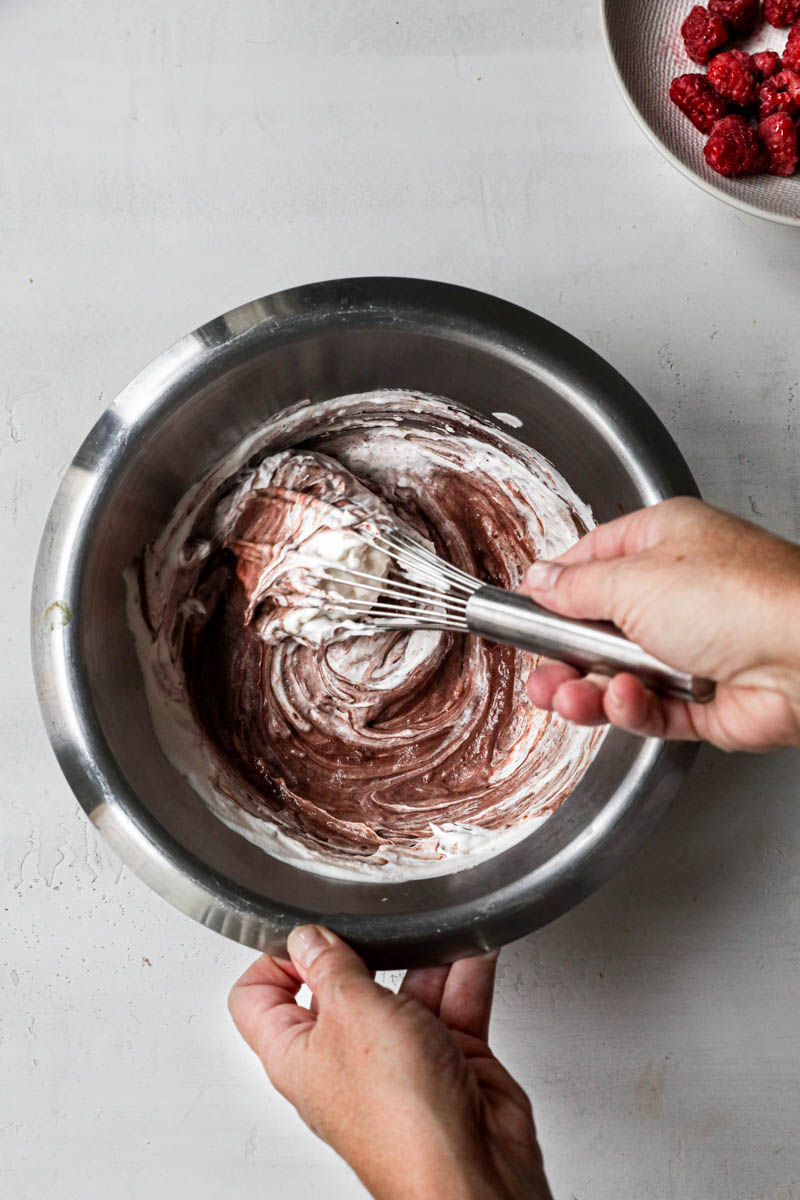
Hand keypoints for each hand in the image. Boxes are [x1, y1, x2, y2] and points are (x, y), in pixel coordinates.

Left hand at [229, 926, 550, 1199]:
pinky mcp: (447, 1060)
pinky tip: (473, 946)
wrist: (473, 1169)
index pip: (258, 999)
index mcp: (297, 1054)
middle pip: (338, 987)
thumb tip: (310, 937)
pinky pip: (452, 1003)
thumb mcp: (353, 1011)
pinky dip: (464, 974)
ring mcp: (397, 1060)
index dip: (273, 959)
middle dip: (361, 949)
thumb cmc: (401, 1118)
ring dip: (424, 957)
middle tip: (374, 922)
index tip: (305, 933)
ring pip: (404, 990)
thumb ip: (331, 965)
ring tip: (433, 928)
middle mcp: (344, 1058)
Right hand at [520, 497, 799, 751]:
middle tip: (541, 674)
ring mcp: (694, 649)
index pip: (595, 560)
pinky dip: (632, 710)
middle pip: (600, 628)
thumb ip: (576, 587)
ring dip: (589, 690)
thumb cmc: (740, 597)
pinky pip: (651, 710)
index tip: (526, 609)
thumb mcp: (632, 579)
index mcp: (666, 543)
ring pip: (619, 676)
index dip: (557, 587)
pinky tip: (627, 700)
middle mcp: (680, 593)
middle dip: (564, 656)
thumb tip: (540, 581)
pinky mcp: (705, 701)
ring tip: (569, 697)